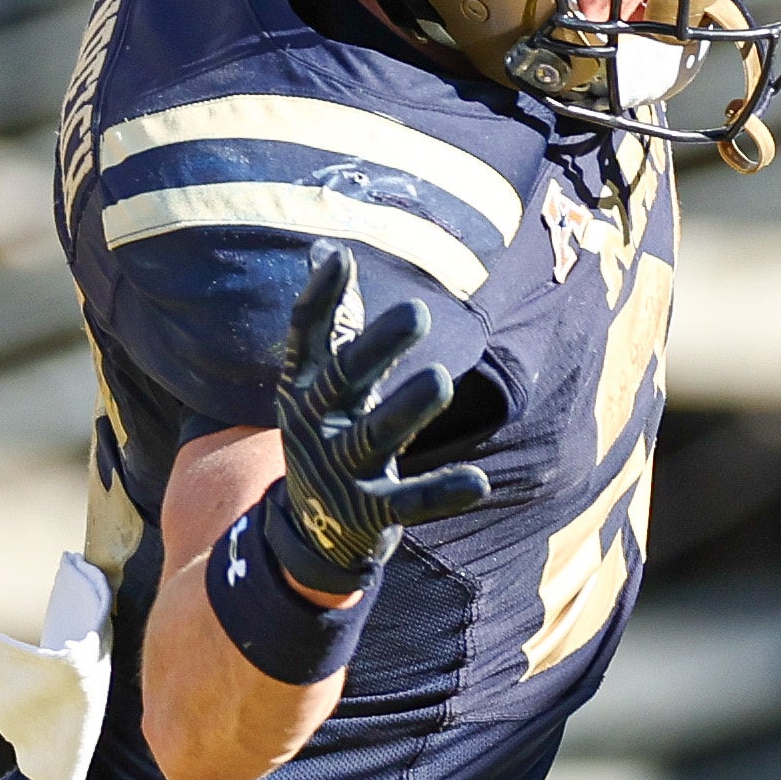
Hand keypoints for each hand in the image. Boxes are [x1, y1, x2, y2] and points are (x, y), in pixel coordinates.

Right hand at [256, 256, 529, 594]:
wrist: (313, 528)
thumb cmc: (329, 434)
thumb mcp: (318, 384)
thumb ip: (329, 325)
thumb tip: (330, 252)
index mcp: (302, 390)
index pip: (305, 338)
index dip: (320, 299)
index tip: (343, 258)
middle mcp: (316, 426)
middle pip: (343, 381)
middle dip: (377, 348)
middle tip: (417, 312)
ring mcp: (342, 470)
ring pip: (375, 437)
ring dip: (406, 409)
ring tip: (438, 379)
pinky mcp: (372, 511)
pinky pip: (409, 502)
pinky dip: (442, 492)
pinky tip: (478, 481)